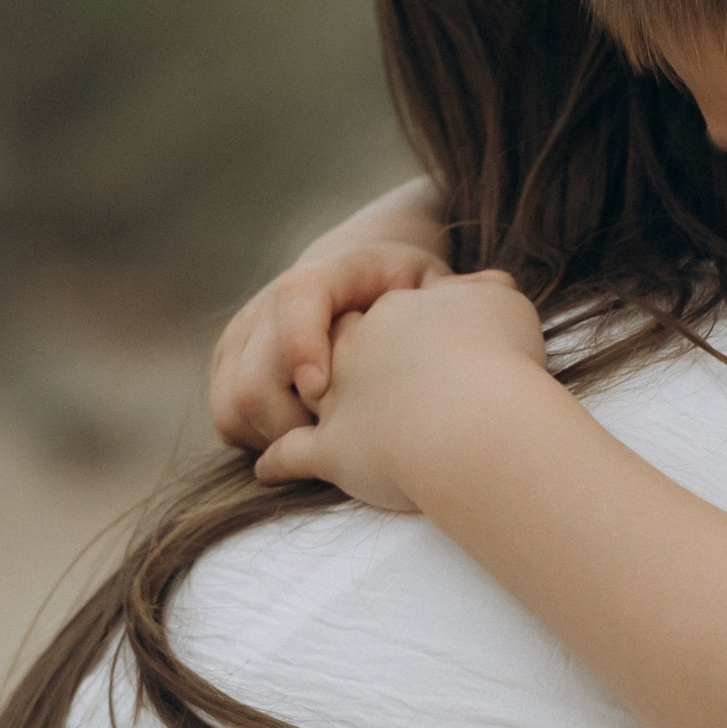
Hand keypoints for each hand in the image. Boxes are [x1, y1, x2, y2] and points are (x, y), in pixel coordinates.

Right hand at [211, 185, 450, 449]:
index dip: (305, 346)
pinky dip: (263, 443)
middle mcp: (272, 303)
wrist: (358, 277)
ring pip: (234, 404)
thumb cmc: (406, 288)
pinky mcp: (232, 365)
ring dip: (277, 440)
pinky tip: (310, 449)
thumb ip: (456, 293)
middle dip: (291, 422)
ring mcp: (246, 336)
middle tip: (338, 447)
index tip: (325, 391)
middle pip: (253, 373)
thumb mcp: (431, 283)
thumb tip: (497, 289)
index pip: (297, 298)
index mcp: (328, 275)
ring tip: (328, 452)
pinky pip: (229, 420)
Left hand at [253, 271, 553, 514]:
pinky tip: (271, 471)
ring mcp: (332, 400)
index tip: (390, 353)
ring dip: (282, 415)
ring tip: (297, 430)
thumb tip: (491, 285)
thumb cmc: (496, 356)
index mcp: (382, 306)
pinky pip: (285, 456)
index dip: (367, 334)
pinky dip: (275, 464)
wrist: (482, 416)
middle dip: (314, 371)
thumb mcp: (499, 304)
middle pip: (316, 351)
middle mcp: (347, 348)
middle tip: (340, 392)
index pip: (356, 312)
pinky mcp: (326, 452)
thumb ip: (486, 292)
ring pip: (283, 401)